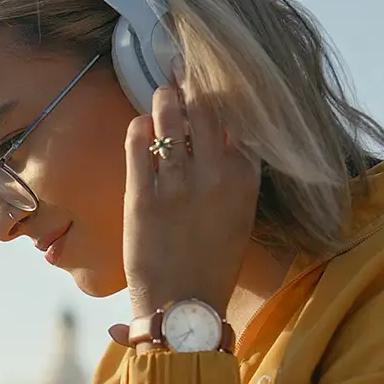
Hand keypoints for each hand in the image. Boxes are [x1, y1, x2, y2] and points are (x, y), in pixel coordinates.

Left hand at [122, 75, 260, 321]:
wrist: (183, 309)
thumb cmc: (210, 264)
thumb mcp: (237, 217)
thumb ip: (233, 176)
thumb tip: (222, 137)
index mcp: (244, 181)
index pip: (238, 121)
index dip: (224, 97)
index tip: (212, 83)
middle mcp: (215, 177)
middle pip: (206, 109)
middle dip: (192, 87)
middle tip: (181, 74)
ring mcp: (178, 186)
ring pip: (171, 118)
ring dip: (165, 100)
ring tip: (162, 93)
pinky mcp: (143, 197)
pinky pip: (139, 144)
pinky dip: (138, 129)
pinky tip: (140, 128)